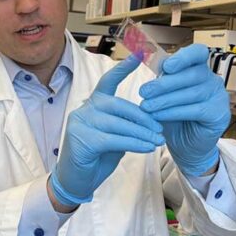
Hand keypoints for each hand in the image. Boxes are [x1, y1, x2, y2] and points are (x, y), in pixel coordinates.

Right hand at [49, 55, 165, 206]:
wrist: (75, 181)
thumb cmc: (96, 158)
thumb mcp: (114, 137)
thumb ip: (125, 124)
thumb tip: (150, 119)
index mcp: (92, 104)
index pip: (107, 82)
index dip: (123, 69)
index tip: (139, 55)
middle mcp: (84, 109)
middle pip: (118, 105)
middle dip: (143, 117)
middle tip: (160, 128)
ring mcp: (80, 123)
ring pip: (118, 123)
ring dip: (142, 133)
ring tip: (158, 141)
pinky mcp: (81, 140)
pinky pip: (114, 139)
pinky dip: (133, 143)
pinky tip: (147, 148)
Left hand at [138, 43, 230, 175]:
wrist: (185, 145)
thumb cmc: (174, 116)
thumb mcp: (165, 95)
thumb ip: (162, 80)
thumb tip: (147, 63)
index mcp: (199, 69)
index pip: (198, 53)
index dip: (184, 57)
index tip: (166, 67)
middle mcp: (212, 80)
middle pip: (192, 74)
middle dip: (165, 84)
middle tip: (144, 91)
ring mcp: (219, 97)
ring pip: (192, 93)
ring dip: (166, 99)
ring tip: (146, 106)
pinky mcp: (219, 114)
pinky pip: (195, 110)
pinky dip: (174, 112)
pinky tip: (159, 116)